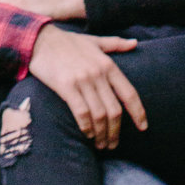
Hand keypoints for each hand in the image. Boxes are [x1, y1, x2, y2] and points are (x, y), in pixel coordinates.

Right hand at [28, 25, 145, 150]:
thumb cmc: (69, 42)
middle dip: (116, 132)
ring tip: (101, 144)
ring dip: (102, 134)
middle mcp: (98, 74)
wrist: (41, 39)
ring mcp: (83, 80)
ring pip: (99, 115)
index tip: (143, 127)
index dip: (138, 113)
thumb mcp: (95, 41)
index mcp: (108, 65)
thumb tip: (135, 43)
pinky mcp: (66, 86)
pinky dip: (86, 127)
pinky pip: (81, 113)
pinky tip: (87, 135)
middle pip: (114, 111)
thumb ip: (116, 44)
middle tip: (113, 144)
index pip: (129, 93)